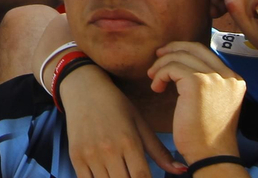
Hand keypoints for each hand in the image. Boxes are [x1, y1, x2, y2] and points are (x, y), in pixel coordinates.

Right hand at [60, 63, 184, 176]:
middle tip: (135, 176)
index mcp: (129, 141)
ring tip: (122, 174)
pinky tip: (107, 176)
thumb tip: (182, 170)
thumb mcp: (139, 123)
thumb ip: (158, 150)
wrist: (83, 88)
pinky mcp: (76, 156)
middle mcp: (109, 149)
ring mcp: (90, 154)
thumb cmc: (116, 105)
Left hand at [149, 41, 245, 162]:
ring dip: (161, 66)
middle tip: (156, 58)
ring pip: (180, 57)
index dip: (183, 49)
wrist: (211, 155)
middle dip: (172, 50)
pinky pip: (172, 68)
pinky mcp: (198, 83)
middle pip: (194, 48)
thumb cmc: (207, 134)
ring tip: (154, 80)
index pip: (206, 52)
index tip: (167, 55)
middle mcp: (228, 76)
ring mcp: (215, 78)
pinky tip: (157, 88)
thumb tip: (182, 62)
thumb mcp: (214, 102)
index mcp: (234, 80)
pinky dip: (160, 75)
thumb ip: (207, 82)